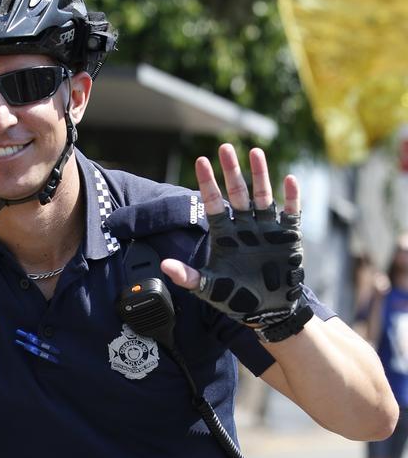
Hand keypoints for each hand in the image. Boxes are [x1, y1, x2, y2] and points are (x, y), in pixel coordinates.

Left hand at [161, 145, 306, 336]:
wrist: (267, 310)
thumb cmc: (236, 298)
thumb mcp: (209, 288)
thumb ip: (188, 277)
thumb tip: (164, 266)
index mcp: (224, 234)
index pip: (213, 203)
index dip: (207, 183)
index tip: (200, 160)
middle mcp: (245, 226)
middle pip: (237, 192)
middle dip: (231, 170)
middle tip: (225, 147)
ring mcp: (267, 228)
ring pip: (263, 196)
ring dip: (260, 175)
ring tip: (256, 153)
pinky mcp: (289, 235)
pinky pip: (291, 212)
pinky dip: (292, 197)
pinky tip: (289, 180)